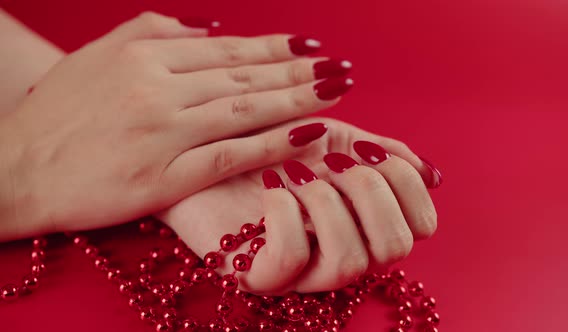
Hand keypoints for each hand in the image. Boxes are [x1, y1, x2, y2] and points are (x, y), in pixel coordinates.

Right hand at [0, 12, 353, 240]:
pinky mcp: (165, 176)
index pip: (227, 49)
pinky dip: (276, 143)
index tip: (310, 46)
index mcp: (143, 54)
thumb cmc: (57, 115)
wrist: (14, 170)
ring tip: (336, 90)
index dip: (274, 47)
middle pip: (245, 76)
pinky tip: (311, 133)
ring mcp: (164, 132)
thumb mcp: (97, 55)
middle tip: (339, 68)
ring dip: (299, 99)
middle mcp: (158, 87)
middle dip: (299, 71)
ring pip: (247, 109)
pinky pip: (233, 154)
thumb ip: (154, 32)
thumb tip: (211, 27)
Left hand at [158, 117, 440, 293]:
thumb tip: (431, 174)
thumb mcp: (333, 136)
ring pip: (351, 263)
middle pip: (395, 248)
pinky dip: (286, 212)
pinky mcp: (258, 274)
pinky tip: (271, 187)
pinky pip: (293, 259)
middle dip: (370, 191)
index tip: (367, 153)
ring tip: (297, 174)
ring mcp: (301, 270)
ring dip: (327, 202)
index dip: (406, 186)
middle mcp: (341, 251)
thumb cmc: (270, 142)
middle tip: (334, 163)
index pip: (421, 227)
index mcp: (365, 220)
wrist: (208, 144)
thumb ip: (383, 152)